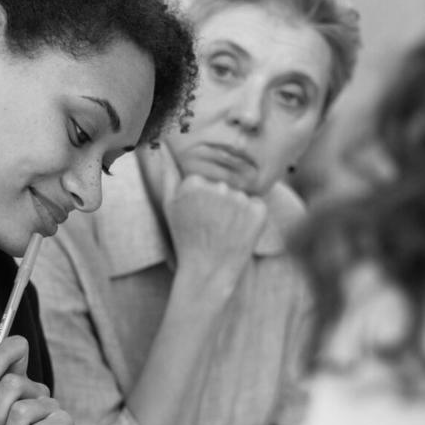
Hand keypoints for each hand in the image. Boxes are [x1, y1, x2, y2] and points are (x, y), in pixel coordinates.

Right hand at [164, 174, 267, 294]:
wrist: (207, 271)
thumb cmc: (186, 239)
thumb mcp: (170, 207)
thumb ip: (169, 177)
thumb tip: (165, 152)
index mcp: (195, 182)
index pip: (205, 182)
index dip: (203, 201)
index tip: (199, 218)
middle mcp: (218, 186)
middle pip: (223, 187)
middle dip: (221, 204)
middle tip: (213, 227)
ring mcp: (240, 198)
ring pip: (240, 196)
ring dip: (236, 211)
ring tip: (225, 232)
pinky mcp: (259, 211)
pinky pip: (257, 206)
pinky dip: (252, 218)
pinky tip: (239, 234)